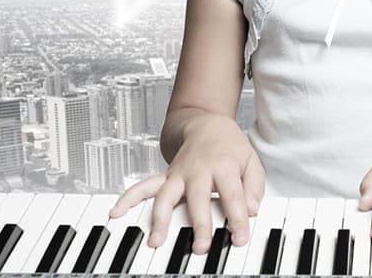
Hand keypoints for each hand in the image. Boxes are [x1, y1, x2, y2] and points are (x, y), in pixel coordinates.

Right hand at [108, 114, 264, 253]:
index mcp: (224, 165)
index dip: (237, 217)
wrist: (207, 124)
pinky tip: (116, 211)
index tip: (240, 238)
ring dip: (160, 218)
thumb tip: (252, 210)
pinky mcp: (166, 177)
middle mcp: (199, 169)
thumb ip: (254, 186)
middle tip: (201, 246)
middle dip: (199, 222)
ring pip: (166, 195)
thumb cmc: (230, 147)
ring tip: (155, 241)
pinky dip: (128, 198)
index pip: (232, 194)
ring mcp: (179, 173)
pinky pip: (143, 186)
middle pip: (198, 197)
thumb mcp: (251, 161)